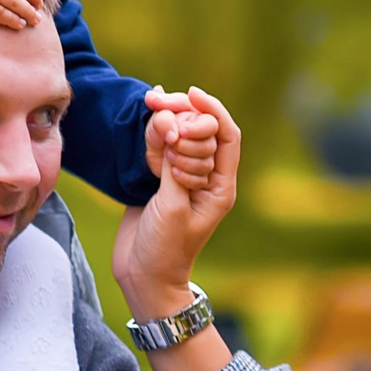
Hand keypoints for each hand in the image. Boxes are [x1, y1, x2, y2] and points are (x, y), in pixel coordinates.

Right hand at [114, 87, 238, 315]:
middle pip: (202, 132)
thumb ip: (174, 166)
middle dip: (183, 112)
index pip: (227, 136)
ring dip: (167, 120)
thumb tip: (172, 126)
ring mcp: (182, 179)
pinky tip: (149, 113)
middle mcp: (205, 179)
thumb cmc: (165, 250)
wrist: (144, 277)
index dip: (212, 110)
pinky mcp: (160, 182)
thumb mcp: (173, 208)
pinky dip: (154, 133)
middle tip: (158, 103)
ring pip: (180, 137)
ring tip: (151, 105)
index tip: (191, 94)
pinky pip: (161, 149)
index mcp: (220, 186)